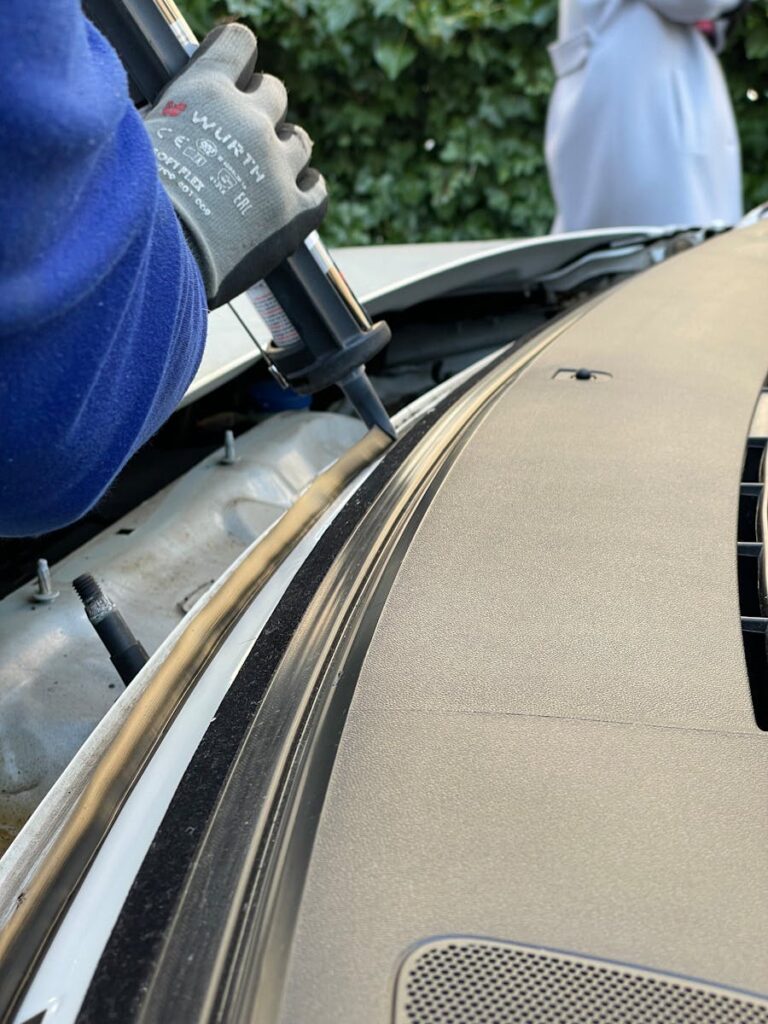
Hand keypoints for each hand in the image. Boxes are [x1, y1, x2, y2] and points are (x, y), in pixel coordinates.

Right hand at [144, 24, 326, 307]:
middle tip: (239, 134)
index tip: (231, 73)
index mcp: (206, 92)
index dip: (236, 56)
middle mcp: (251, 122)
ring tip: (262, 171)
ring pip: (299, 142)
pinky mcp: (295, 214)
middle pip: (274, 93)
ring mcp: (278, 168)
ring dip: (283, 150)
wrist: (158, 257)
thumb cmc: (129, 199)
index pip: (238, 44)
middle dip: (258, 108)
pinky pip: (317, 190)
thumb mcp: (136, 137)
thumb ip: (167, 116)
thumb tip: (169, 120)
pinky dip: (307, 189)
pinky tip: (292, 196)